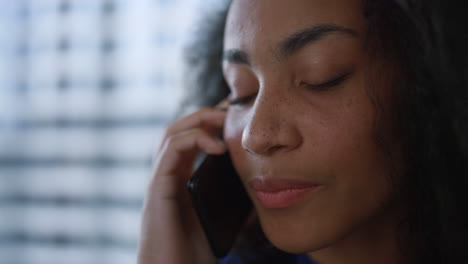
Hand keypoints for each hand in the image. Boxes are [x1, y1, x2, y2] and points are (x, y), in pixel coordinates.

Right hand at [137, 106, 226, 263]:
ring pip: (171, 134)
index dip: (210, 124)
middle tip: (231, 112)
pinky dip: (192, 140)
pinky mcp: (157, 188)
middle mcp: (168, 174)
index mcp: (181, 179)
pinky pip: (169, 151)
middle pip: (179, 129)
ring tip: (223, 121)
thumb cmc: (193, 251)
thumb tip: (258, 189)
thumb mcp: (220, 218)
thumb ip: (231, 200)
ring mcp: (160, 179)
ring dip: (198, 121)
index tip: (236, 118)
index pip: (190, 139)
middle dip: (205, 115)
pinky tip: (216, 147)